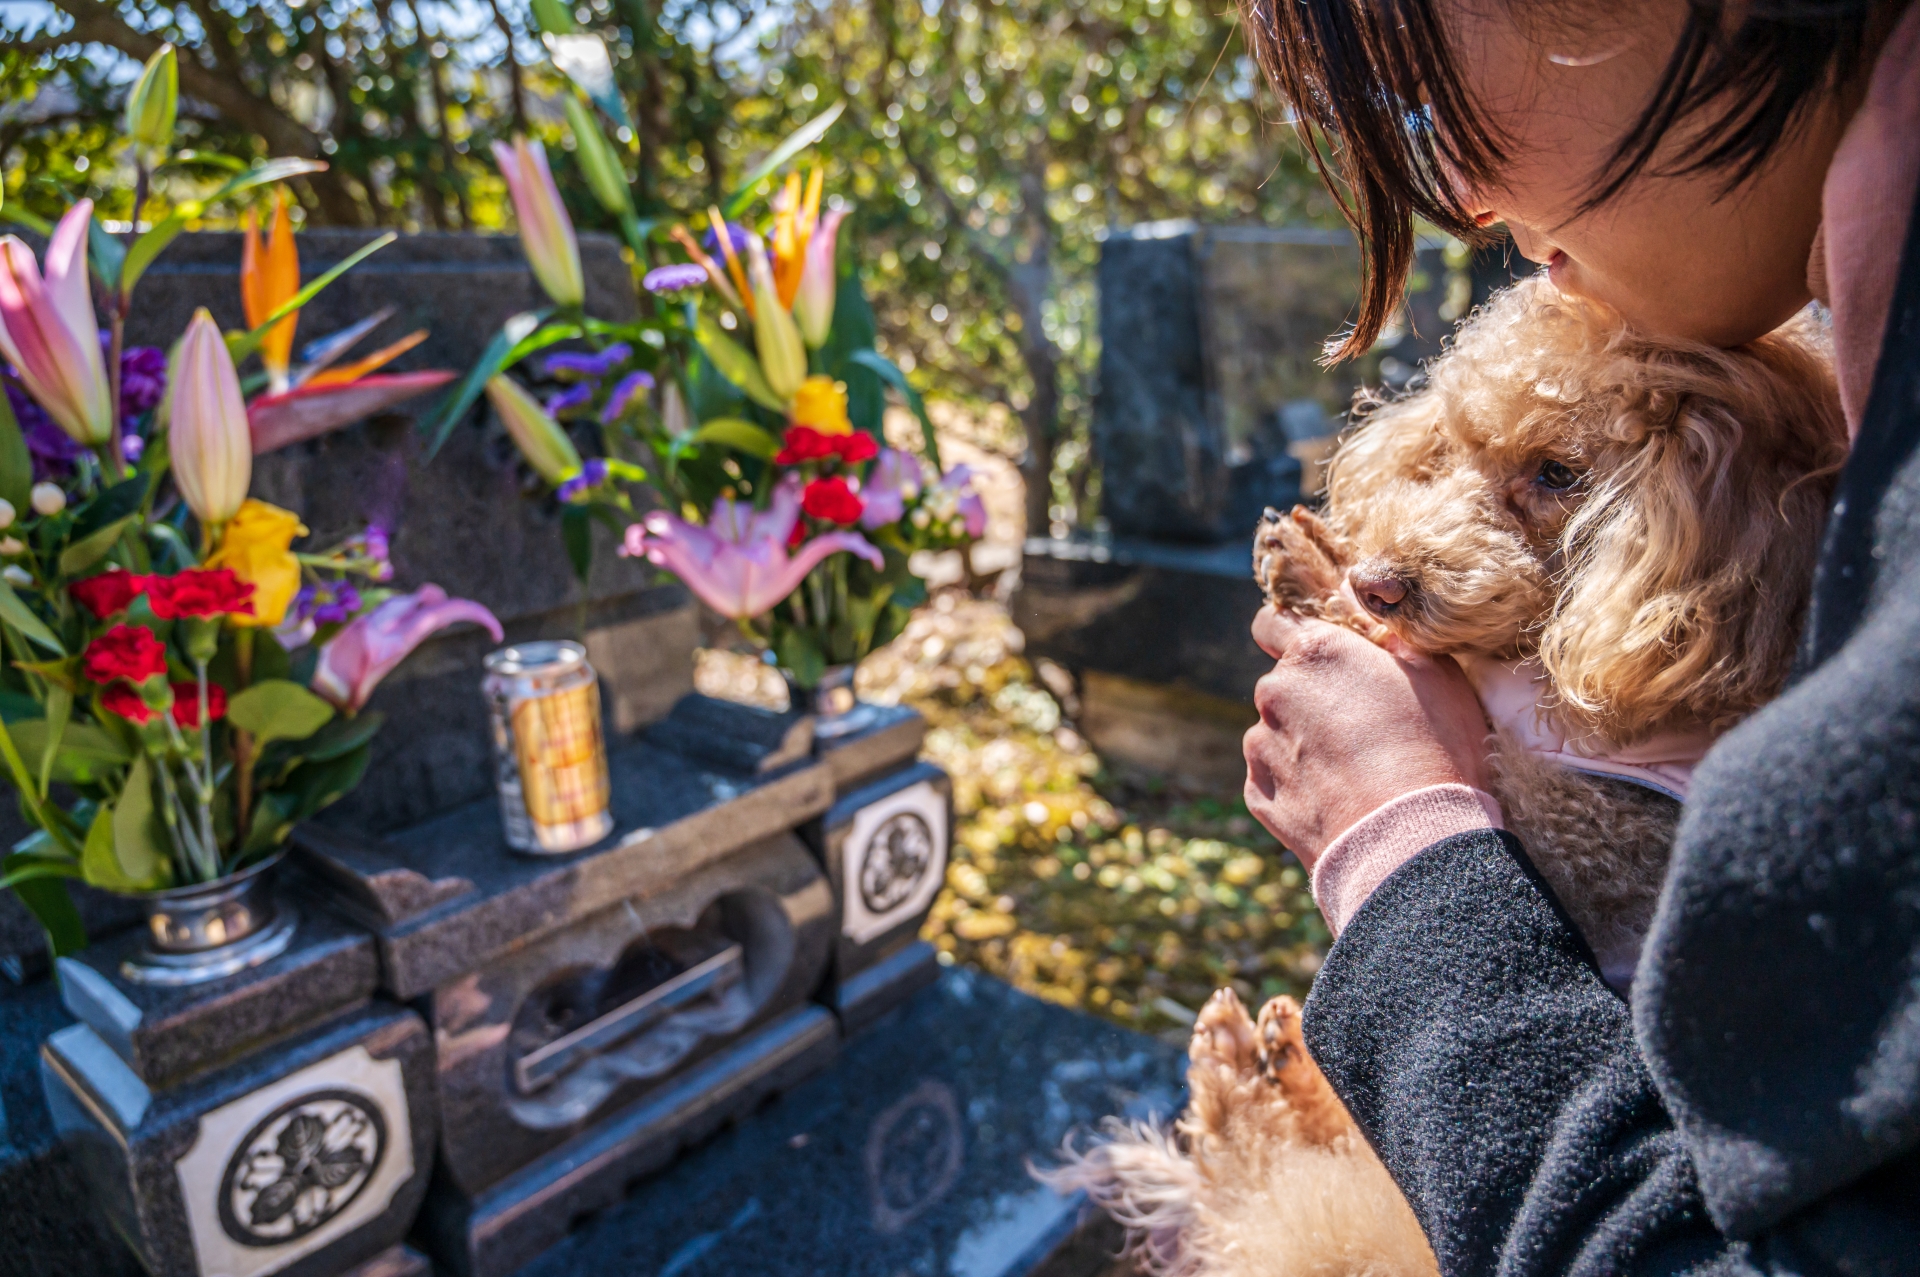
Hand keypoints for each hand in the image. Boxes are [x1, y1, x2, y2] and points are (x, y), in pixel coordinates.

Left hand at [1243, 607, 1490, 871]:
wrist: (1413, 841)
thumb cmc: (1436, 748)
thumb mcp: (1435, 671)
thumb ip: (1388, 631)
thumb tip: (1359, 600)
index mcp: (1313, 653)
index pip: (1272, 624)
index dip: (1293, 635)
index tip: (1318, 656)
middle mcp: (1275, 694)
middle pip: (1283, 685)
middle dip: (1312, 697)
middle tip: (1360, 725)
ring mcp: (1261, 747)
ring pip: (1277, 733)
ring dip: (1303, 742)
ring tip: (1355, 771)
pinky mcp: (1259, 796)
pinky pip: (1274, 779)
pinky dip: (1298, 785)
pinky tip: (1339, 799)